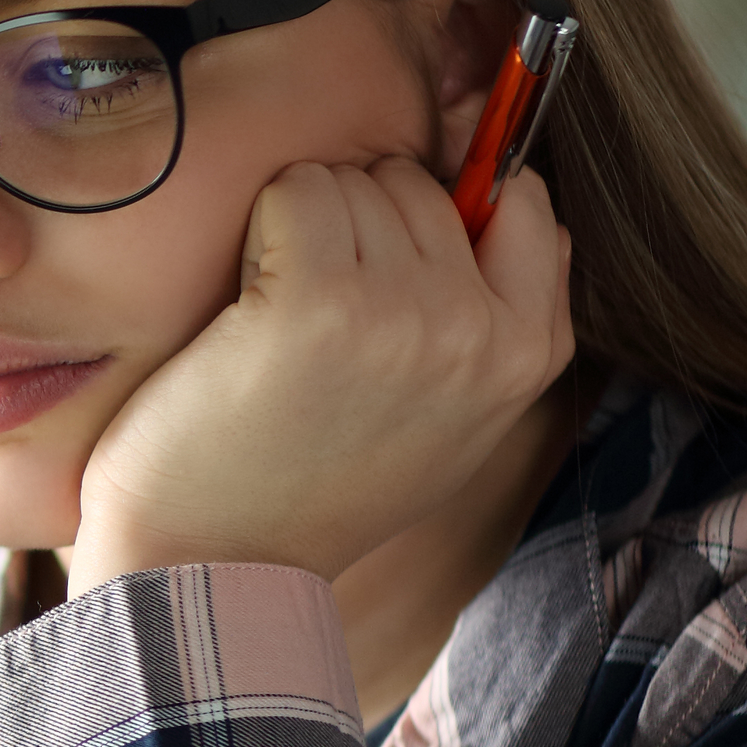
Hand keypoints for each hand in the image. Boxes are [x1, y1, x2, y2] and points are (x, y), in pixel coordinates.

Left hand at [70, 160, 570, 586]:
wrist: (218, 565)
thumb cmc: (316, 488)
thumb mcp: (453, 418)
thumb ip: (497, 315)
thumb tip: (508, 191)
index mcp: (528, 355)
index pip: (527, 206)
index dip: (445, 212)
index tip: (385, 263)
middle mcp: (480, 329)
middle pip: (418, 185)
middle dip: (356, 228)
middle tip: (315, 325)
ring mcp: (404, 311)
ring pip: (353, 181)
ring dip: (302, 230)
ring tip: (280, 328)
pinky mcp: (317, 298)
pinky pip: (296, 191)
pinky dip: (257, 233)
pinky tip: (246, 313)